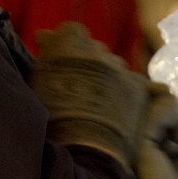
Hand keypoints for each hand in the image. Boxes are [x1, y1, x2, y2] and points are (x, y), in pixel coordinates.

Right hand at [30, 23, 147, 168]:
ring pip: (113, 64)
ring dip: (106, 74)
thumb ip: (47, 56)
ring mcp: (120, 67)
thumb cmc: (52, 119)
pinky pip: (131, 80)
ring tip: (97, 99)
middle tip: (79, 83)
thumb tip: (46, 36)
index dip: (68, 43)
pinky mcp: (138, 85)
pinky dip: (124, 90)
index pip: (72, 30)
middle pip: (94, 48)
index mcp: (69, 44)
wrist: (85, 148)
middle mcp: (97, 50)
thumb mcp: (39, 81)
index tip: (64, 57)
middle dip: (87, 60)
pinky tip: (116, 108)